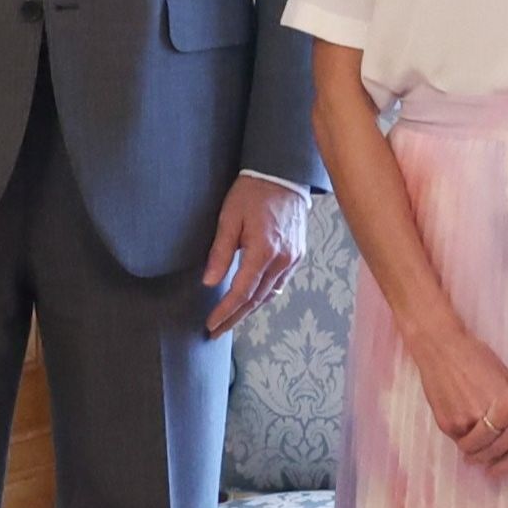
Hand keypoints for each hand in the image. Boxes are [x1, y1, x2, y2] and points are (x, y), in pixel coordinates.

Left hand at [201, 177, 309, 336]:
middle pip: (256, 300)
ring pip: (269, 294)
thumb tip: (209, 282)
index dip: (225, 311)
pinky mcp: (298, 255)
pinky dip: (264, 295)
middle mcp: (282, 260)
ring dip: (249, 310)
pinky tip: (252, 299)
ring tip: (230, 320)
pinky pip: (279, 283)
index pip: (242, 292)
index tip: (211, 324)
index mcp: (264, 251)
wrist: (283, 175)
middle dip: (234, 317)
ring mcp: (293, 259)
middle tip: (216, 331)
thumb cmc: (253, 192)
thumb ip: (220, 251)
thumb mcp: (229, 218)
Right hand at [404, 318, 507, 446]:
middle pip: (497, 448)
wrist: (442, 348)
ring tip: (484, 447)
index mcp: (505, 405)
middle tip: (500, 454)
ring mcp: (465, 422)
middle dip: (499, 453)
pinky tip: (468, 434)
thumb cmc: (475, 356)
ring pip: (477, 448)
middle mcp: (486, 417)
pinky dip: (465, 439)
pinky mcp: (447, 424)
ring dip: (480, 449)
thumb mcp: (502, 376)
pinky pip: (460, 440)